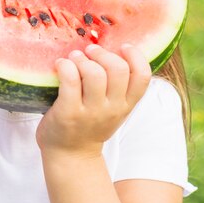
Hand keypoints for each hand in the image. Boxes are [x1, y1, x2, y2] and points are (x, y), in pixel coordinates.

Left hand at [36, 43, 150, 161]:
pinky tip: (61, 65)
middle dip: (102, 53)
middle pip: (118, 69)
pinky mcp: (68, 113)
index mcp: (126, 105)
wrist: (70, 155)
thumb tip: (111, 50)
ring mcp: (90, 112)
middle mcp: (112, 109)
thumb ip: (117, 88)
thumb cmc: (89, 125)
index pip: (142, 77)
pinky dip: (65, 66)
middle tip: (89, 51)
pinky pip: (70, 80)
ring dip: (82, 59)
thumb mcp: (113, 110)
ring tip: (73, 58)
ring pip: (94, 73)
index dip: (135, 56)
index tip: (122, 47)